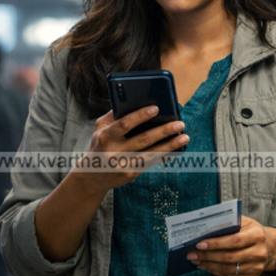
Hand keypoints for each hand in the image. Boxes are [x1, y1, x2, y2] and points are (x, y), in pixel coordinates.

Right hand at [72, 106, 189, 192]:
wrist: (91, 176)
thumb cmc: (99, 145)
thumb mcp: (99, 128)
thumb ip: (114, 115)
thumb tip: (134, 99)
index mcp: (105, 136)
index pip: (124, 124)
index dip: (140, 116)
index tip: (156, 108)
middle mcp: (114, 152)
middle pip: (143, 140)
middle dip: (163, 131)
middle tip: (180, 123)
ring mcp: (123, 165)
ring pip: (151, 154)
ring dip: (170, 145)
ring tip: (184, 137)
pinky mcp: (131, 175)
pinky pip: (151, 163)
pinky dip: (165, 156)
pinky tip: (176, 150)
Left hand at [186, 216, 275, 275]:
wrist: (270, 246)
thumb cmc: (252, 231)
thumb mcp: (244, 222)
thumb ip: (227, 223)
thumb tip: (204, 230)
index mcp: (257, 235)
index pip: (233, 241)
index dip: (215, 244)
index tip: (199, 244)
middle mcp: (259, 252)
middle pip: (229, 257)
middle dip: (207, 256)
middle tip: (192, 254)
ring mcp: (256, 267)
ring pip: (228, 269)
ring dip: (209, 265)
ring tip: (196, 260)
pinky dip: (216, 272)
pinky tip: (206, 266)